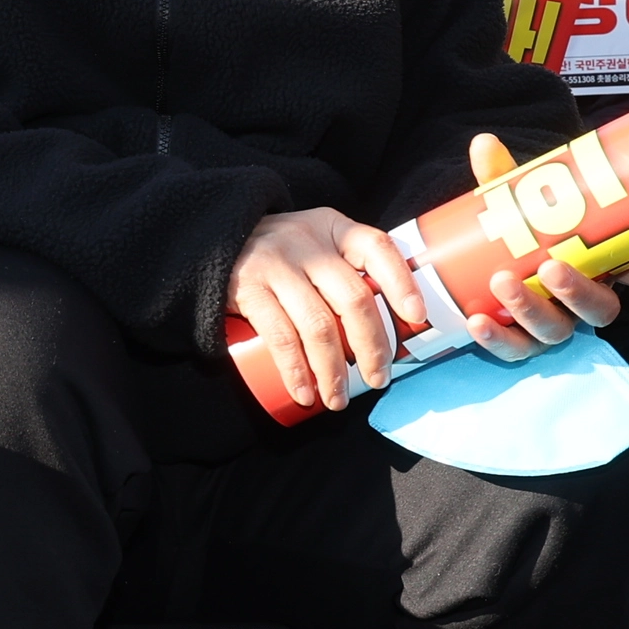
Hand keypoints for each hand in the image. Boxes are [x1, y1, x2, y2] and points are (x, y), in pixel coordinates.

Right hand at [228, 206, 426, 415]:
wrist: (210, 243)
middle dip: (372, 346)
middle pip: (352, 298)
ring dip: (334, 370)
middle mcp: (306, 242)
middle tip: (378, 378)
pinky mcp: (248, 289)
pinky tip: (306, 393)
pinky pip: (280, 337)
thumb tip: (395, 324)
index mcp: (333, 229)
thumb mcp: (314, 244)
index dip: (401, 283)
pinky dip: (296, 371)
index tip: (417, 317)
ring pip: (318, 325)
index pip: (377, 249)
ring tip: (338, 399)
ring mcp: (276, 265)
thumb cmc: (279, 255)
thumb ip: (346, 268)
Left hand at [458, 132, 628, 362]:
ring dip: (531, 311)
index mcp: (606, 264)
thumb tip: (484, 142)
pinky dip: (497, 339)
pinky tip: (477, 321)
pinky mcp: (522, 341)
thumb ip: (507, 179)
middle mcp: (588, 299)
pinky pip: (515, 349)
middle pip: (599, 309)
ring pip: (555, 331)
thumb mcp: (521, 202)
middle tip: (551, 267)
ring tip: (503, 282)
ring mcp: (557, 324)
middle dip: (577, 292)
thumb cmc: (522, 231)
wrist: (487, 264)